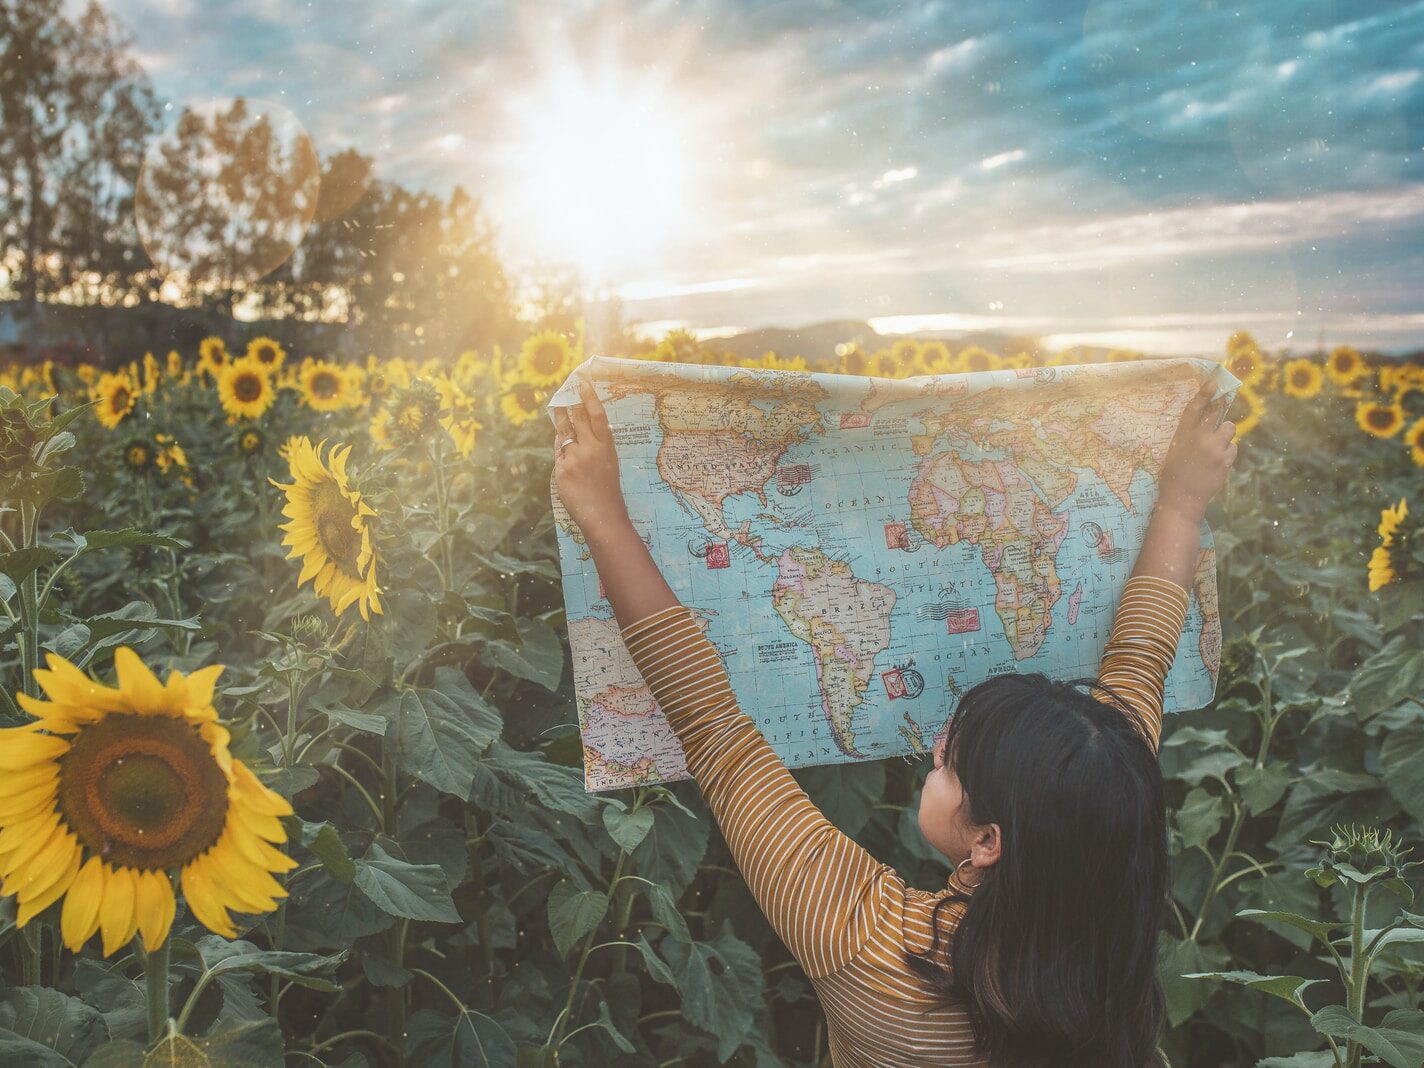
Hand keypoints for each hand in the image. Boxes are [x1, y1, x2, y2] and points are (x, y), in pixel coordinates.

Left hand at [552, 378, 631, 540]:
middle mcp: (591, 448)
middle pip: (577, 419)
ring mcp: (575, 458)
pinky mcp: (562, 470)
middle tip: (564, 394)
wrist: (603, 515)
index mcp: (607, 446)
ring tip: (558, 408)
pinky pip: (558, 453)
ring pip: (564, 433)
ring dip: (560, 419)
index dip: (589, 397)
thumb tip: (575, 432)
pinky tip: (559, 441)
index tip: (582, 384)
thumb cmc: (608, 490)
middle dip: (570, 405)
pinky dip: (559, 447)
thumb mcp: (608, 464)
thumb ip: (595, 447)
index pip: (597, 415)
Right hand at [1158, 376, 1237, 520]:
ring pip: (1229, 429)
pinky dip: (1227, 453)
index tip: (1213, 382)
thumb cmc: (1174, 476)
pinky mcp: (1225, 460)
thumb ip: (1191, 437)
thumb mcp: (1176, 451)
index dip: (1204, 393)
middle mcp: (1199, 438)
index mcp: (1182, 435)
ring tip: (1215, 449)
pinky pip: (1233, 448)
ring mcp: (1214, 449)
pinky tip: (1217, 462)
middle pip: (1217, 415)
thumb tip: (1209, 426)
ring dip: (1225, 436)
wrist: (1182, 498)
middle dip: (1219, 417)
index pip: (1194, 408)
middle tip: (1217, 425)